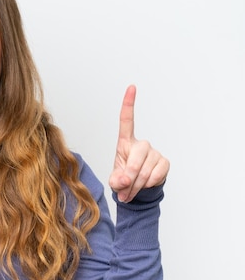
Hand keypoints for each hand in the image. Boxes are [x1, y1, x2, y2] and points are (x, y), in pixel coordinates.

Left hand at [109, 85, 169, 202]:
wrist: (139, 189)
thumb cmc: (124, 179)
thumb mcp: (114, 180)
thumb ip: (116, 180)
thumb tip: (124, 180)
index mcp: (125, 143)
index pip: (126, 121)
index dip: (129, 104)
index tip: (131, 87)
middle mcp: (141, 144)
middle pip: (135, 161)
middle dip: (129, 178)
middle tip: (124, 190)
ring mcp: (154, 152)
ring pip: (144, 172)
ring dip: (136, 186)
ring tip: (130, 191)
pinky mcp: (165, 162)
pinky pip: (155, 176)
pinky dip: (147, 185)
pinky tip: (144, 185)